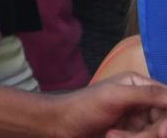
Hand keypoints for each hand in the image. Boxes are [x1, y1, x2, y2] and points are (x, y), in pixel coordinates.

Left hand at [47, 75, 166, 137]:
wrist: (60, 126)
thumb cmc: (83, 106)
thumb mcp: (115, 96)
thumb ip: (146, 94)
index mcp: (139, 85)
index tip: (161, 131)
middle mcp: (142, 102)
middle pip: (163, 123)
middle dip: (148, 134)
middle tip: (126, 137)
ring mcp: (138, 121)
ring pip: (153, 134)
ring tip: (112, 136)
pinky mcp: (132, 135)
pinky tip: (111, 137)